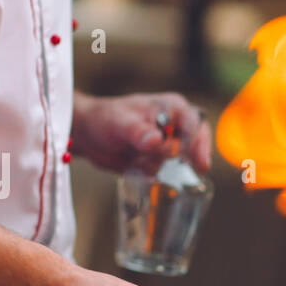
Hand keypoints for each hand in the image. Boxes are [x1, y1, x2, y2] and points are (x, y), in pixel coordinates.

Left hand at [70, 91, 211, 174]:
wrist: (88, 134)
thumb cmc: (104, 118)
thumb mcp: (119, 122)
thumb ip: (137, 131)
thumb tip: (156, 141)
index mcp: (173, 108)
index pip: (195, 125)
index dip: (197, 142)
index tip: (193, 160)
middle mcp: (177, 127)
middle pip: (197, 145)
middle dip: (189, 158)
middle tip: (186, 168)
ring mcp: (171, 146)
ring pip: (182, 164)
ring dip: (164, 169)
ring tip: (138, 160)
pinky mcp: (162, 163)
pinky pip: (169, 176)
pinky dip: (157, 177)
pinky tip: (138, 169)